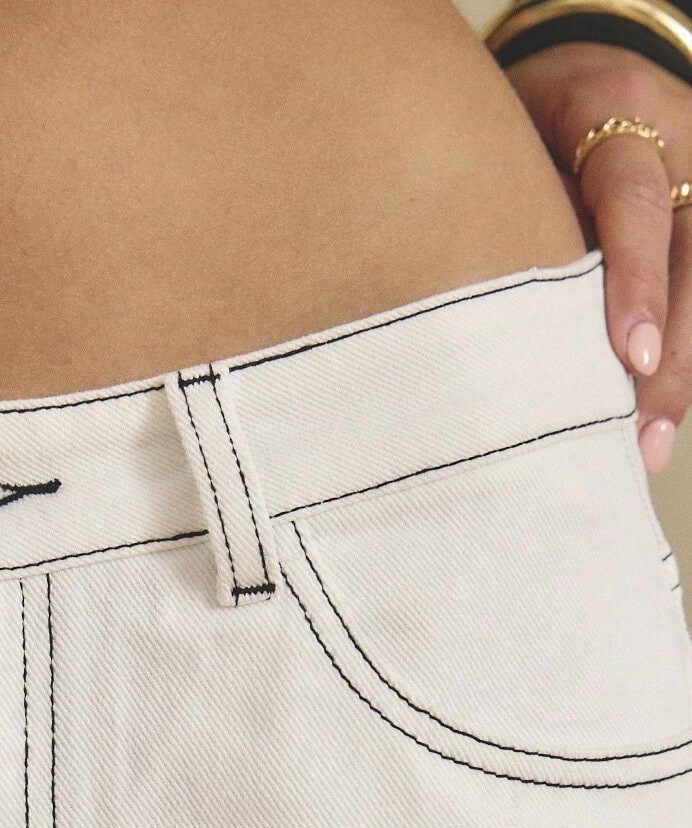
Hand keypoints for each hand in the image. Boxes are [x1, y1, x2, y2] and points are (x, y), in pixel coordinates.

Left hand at [507, 41, 691, 473]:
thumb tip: (458, 323)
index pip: (633, 200)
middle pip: (687, 254)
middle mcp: (673, 141)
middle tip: (639, 431)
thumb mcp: (503, 143)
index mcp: (614, 111)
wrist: (566, 83)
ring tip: (647, 444)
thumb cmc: (514, 126)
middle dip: (669, 353)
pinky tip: (655, 415)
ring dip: (678, 371)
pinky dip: (677, 357)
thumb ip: (503, 211)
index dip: (635, 282)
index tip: (629, 356)